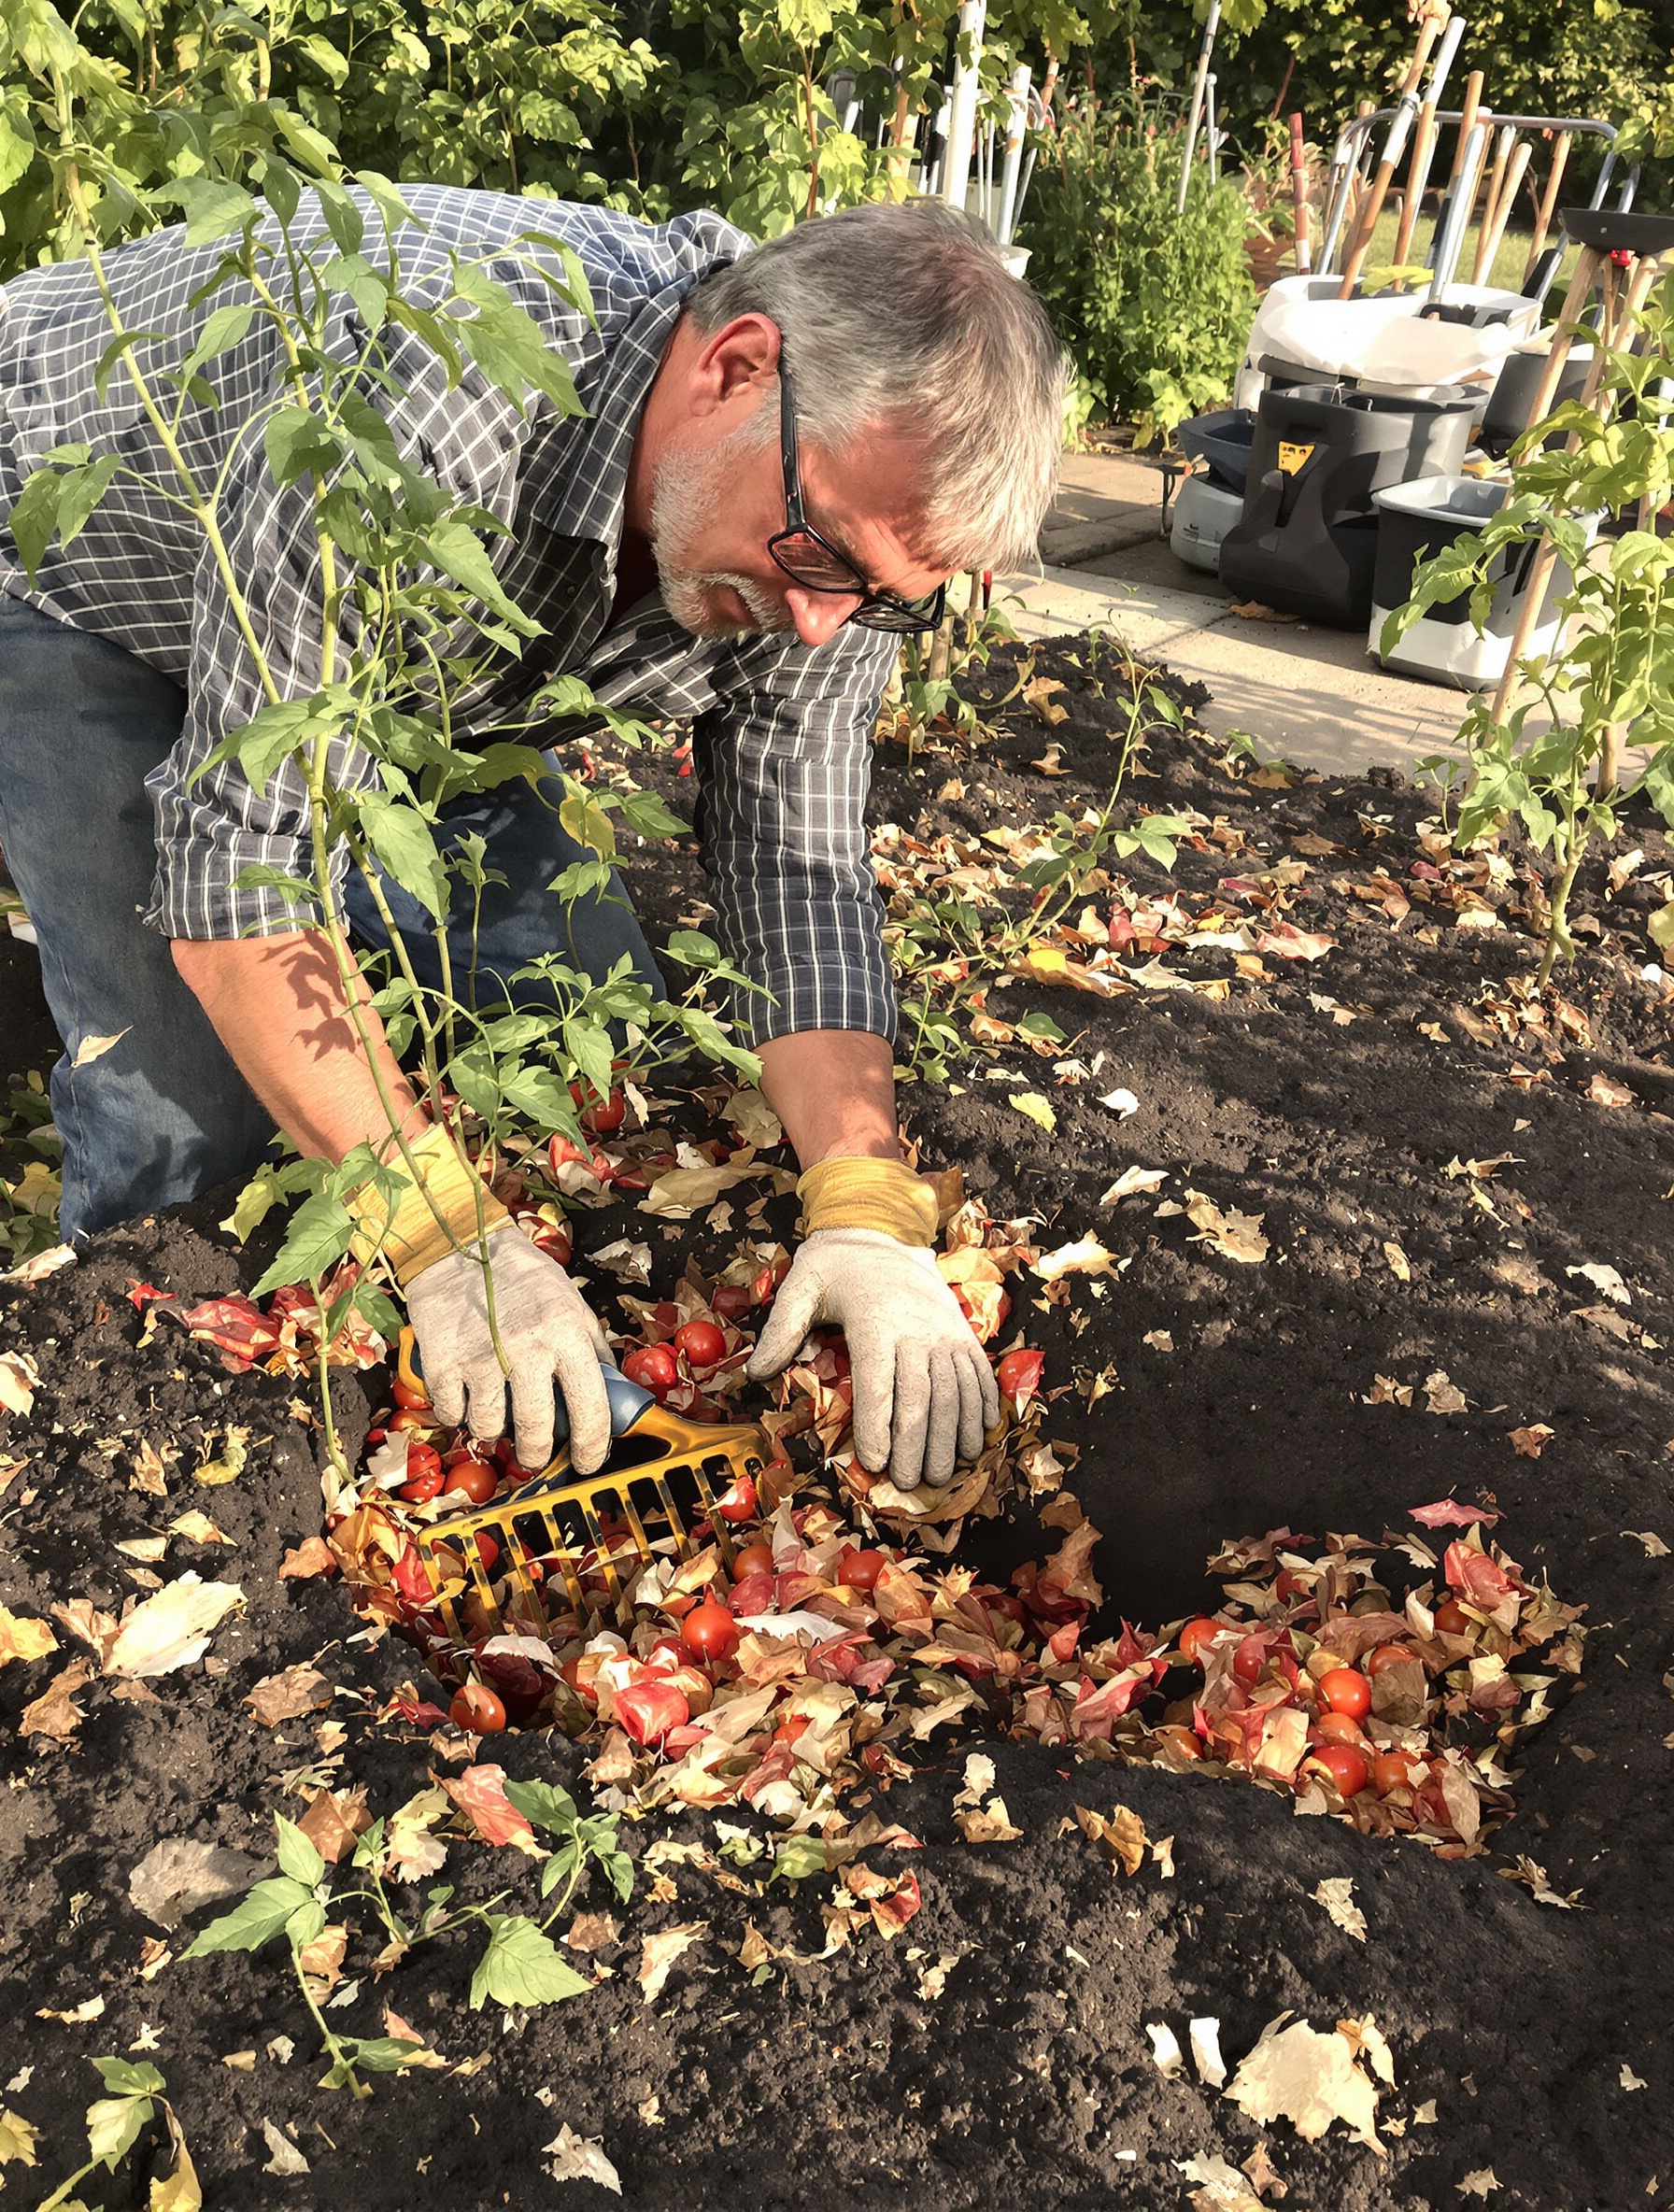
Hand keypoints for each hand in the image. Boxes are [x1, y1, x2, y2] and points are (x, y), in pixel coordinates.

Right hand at [404, 1222, 612, 1473]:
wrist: (459, 1247)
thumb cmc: (521, 1276)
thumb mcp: (571, 1302)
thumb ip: (592, 1346)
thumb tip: (611, 1390)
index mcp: (566, 1334)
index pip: (591, 1407)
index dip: (592, 1446)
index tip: (588, 1461)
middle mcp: (526, 1350)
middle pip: (536, 1430)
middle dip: (538, 1454)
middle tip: (536, 1456)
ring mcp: (480, 1359)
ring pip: (489, 1427)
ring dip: (493, 1429)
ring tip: (495, 1410)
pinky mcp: (441, 1363)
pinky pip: (452, 1414)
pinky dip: (459, 1413)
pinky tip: (466, 1395)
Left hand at [745, 1229, 997, 1488]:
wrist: (883, 1230)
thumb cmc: (836, 1265)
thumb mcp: (800, 1285)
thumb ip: (780, 1329)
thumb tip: (757, 1373)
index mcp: (874, 1320)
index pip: (878, 1382)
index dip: (878, 1426)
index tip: (875, 1462)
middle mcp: (916, 1327)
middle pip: (920, 1396)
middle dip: (916, 1444)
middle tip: (911, 1482)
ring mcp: (944, 1330)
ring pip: (954, 1390)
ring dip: (953, 1434)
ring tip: (947, 1470)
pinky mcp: (961, 1331)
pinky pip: (977, 1371)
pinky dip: (982, 1405)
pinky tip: (979, 1435)